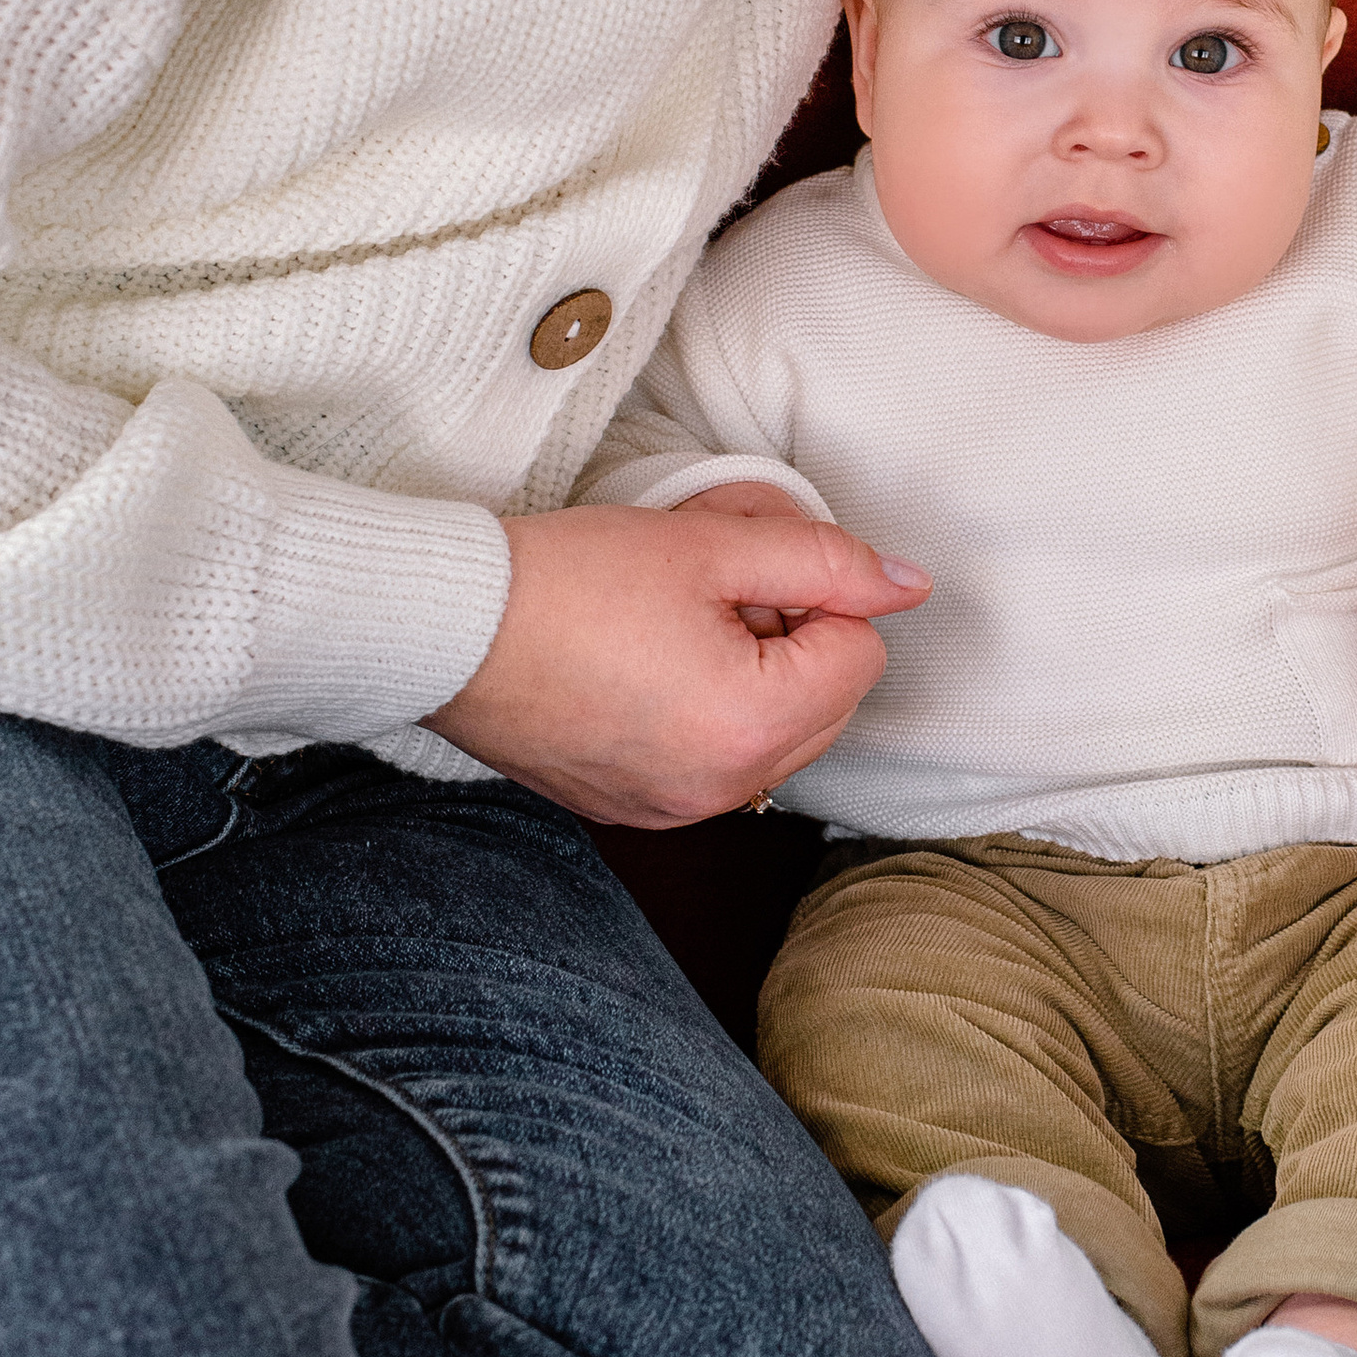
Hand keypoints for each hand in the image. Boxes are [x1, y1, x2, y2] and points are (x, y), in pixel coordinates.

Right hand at [426, 500, 929, 830]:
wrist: (447, 625)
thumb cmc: (568, 578)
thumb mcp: (711, 546)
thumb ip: (827, 560)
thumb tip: (909, 585)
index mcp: (751, 728)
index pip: (860, 654)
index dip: (815, 596)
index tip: (742, 573)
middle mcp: (720, 791)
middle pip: (828, 706)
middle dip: (793, 644)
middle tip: (709, 596)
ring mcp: (673, 811)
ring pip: (775, 738)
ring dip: (753, 681)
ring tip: (672, 631)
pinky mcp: (633, 810)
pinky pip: (715, 764)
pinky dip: (705, 717)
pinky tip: (644, 670)